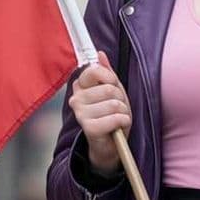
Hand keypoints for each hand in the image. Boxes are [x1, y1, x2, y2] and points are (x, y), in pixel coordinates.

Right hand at [70, 48, 131, 175]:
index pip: (94, 70)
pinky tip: (118, 127)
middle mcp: (76, 99)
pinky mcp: (89, 128)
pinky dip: (123, 122)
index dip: (110, 78)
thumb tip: (100, 54)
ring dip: (123, 112)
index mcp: (80, 87)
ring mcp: (80, 113)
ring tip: (117, 120)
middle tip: (117, 109)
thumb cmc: (111, 117)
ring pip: (114, 104)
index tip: (113, 87)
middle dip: (120, 99)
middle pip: (109, 88)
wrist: (110, 146)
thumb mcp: (113, 92)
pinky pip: (115, 118)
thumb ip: (107, 73)